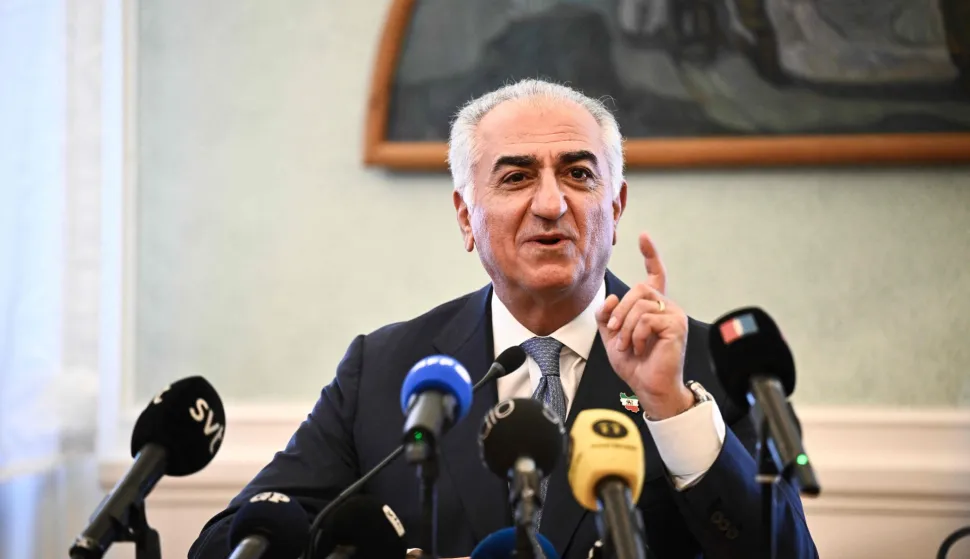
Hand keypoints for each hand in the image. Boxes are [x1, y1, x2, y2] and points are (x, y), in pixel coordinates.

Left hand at [596, 232, 692, 419]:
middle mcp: (666, 307)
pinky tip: (637, 348)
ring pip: (640, 304)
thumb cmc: (635, 364)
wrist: (648, 387)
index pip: (655, 274)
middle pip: (638, 289)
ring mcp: (674, 315)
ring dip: (626, 327)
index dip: (650, 255)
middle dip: (620, 311)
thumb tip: (610, 299)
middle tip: (616, 333)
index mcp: (653, 307)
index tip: (643, 236)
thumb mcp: (612, 336)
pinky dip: (635, 335)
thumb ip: (607, 316)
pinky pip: (647, 319)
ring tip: (626, 345)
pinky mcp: (676, 326)